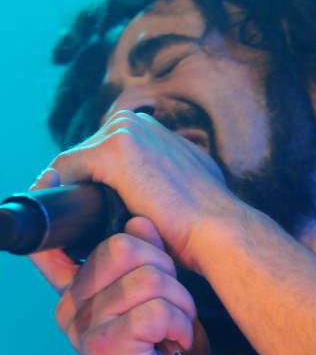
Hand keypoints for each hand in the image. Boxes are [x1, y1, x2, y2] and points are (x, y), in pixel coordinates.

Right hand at [31, 169, 206, 354]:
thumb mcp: (158, 302)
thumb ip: (145, 262)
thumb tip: (139, 223)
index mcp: (77, 291)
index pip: (92, 239)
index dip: (120, 238)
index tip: (148, 261)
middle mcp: (71, 306)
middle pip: (124, 246)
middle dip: (166, 270)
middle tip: (174, 307)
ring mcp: (83, 326)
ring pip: (148, 277)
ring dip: (179, 303)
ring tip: (176, 329)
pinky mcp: (103, 346)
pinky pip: (155, 310)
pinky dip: (179, 324)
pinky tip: (175, 343)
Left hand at [45, 110, 236, 270]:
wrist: (218, 230)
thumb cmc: (206, 224)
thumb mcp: (189, 191)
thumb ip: (169, 182)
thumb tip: (160, 196)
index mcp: (155, 131)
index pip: (107, 153)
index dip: (95, 185)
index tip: (89, 214)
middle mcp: (139, 123)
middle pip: (88, 155)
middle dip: (80, 186)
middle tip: (74, 223)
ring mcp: (126, 131)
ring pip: (76, 161)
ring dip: (69, 189)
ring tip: (67, 223)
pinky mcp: (114, 150)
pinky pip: (65, 169)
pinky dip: (58, 191)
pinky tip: (62, 217)